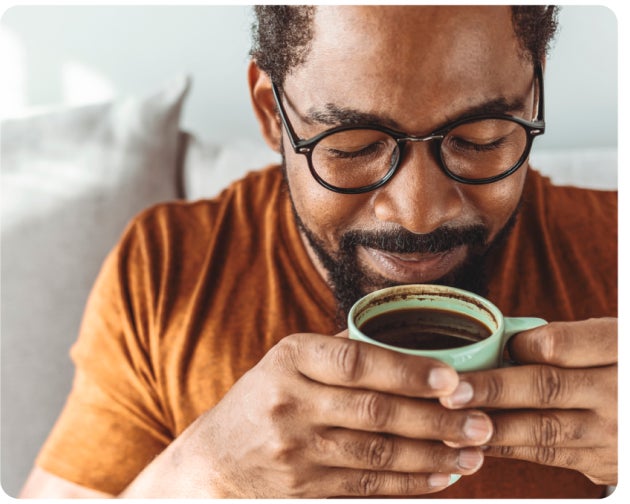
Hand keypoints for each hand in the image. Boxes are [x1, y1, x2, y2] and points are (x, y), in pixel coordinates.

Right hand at [122, 331, 493, 497]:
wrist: (215, 461)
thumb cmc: (264, 398)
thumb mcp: (287, 361)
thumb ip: (340, 350)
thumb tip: (407, 340)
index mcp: (291, 358)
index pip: (357, 362)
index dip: (407, 371)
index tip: (453, 379)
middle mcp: (291, 402)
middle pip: (375, 412)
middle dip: (435, 420)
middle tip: (482, 421)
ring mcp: (296, 450)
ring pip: (377, 455)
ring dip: (432, 455)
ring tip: (474, 451)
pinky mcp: (305, 488)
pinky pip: (367, 487)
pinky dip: (409, 484)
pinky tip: (441, 476)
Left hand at [439, 318, 616, 485]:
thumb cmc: (616, 364)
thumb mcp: (605, 340)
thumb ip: (562, 340)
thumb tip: (496, 344)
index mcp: (617, 349)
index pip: (558, 345)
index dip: (519, 346)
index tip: (488, 347)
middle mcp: (618, 392)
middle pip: (546, 388)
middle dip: (492, 390)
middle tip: (451, 392)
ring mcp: (613, 432)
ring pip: (543, 429)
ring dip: (492, 426)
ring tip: (452, 420)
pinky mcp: (602, 462)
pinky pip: (548, 455)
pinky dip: (508, 448)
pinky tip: (477, 440)